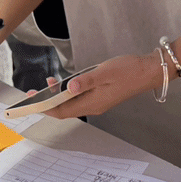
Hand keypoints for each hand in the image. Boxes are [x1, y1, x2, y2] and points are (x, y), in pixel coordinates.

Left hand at [40, 53, 160, 118]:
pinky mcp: (101, 96)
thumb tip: (69, 88)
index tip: (32, 102)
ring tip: (47, 84)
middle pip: (65, 110)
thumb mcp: (104, 72)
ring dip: (58, 96)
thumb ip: (85, 81)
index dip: (46, 108)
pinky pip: (79, 99)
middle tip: (33, 93)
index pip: (62, 111)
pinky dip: (69, 93)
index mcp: (93, 103)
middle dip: (47, 103)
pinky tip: (66, 83)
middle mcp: (94, 106)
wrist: (148, 71)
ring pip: (72, 104)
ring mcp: (98, 102)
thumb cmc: (129, 70)